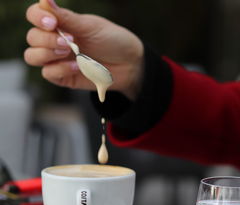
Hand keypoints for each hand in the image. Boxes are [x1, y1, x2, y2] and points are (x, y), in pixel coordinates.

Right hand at [25, 0, 143, 99]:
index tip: (52, 22)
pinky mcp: (63, 76)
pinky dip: (59, 69)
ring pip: (32, 56)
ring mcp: (58, 59)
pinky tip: (77, 67)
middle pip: (32, 37)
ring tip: (68, 52)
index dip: (37, 17)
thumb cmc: (113, 41)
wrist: (130, 64)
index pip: (34, 16)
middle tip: (69, 41)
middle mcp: (55, 40)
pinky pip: (48, 73)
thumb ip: (66, 17)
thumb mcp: (91, 27)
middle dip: (46, 39)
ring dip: (46, 53)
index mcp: (61, 23)